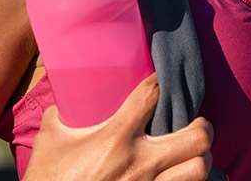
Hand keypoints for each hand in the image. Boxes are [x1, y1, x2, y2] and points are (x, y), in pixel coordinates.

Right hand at [23, 74, 213, 180]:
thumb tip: (71, 96)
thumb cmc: (48, 178)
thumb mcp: (50, 139)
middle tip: (193, 121)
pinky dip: (189, 180)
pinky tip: (181, 173)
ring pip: (200, 168)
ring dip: (200, 156)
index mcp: (114, 139)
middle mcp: (139, 163)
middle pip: (197, 137)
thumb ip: (63, 113)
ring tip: (191, 150)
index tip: (161, 79)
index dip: (161, 81)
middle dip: (202, 125)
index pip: (152, 96)